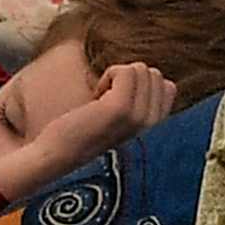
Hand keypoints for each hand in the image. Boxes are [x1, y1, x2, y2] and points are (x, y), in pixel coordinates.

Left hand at [0, 59, 174, 201]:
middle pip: (154, 74)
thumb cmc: (83, 132)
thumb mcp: (120, 117)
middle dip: (127, 79)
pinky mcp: (120, 110)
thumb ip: (140, 99)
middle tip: (105, 102)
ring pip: (141, 69)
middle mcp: (151, 125)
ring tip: (100, 102)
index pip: (167, 86)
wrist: (57, 155)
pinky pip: (126, 71)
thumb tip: (149, 71)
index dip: (140, 85)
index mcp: (154, 127)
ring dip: (116, 77)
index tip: (117, 103)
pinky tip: (95, 98)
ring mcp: (138, 118)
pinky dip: (108, 76)